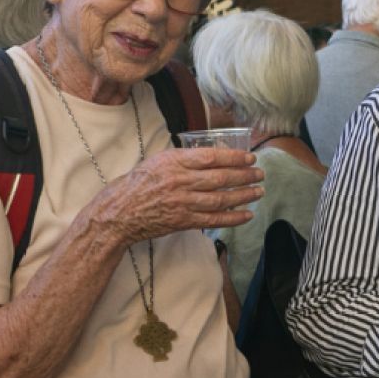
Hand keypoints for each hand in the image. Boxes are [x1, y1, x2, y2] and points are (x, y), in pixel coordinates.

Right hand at [92, 147, 262, 244]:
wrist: (119, 213)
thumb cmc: (137, 184)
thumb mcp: (158, 161)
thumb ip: (184, 159)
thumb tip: (213, 156)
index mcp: (173, 162)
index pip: (212, 157)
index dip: (235, 157)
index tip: (250, 157)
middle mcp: (180, 181)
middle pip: (221, 178)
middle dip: (245, 176)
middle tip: (260, 173)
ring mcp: (183, 203)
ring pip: (222, 199)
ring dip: (244, 195)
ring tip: (259, 191)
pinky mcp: (183, 221)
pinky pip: (214, 220)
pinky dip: (233, 217)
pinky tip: (247, 214)